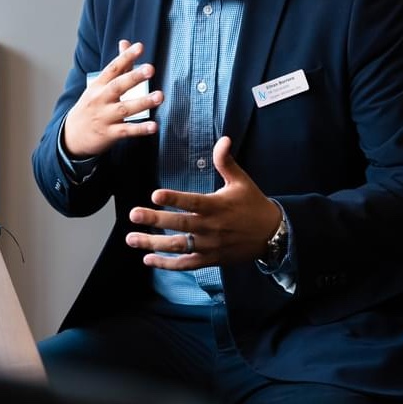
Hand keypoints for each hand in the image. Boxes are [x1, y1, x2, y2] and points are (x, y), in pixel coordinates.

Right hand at [62, 40, 162, 157]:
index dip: (126, 57)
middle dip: (134, 77)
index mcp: (99, 85)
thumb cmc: (92, 105)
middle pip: (117, 86)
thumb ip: (117, 66)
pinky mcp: (110, 134)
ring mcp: (104, 117)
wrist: (71, 136)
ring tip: (160, 96)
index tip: (140, 47)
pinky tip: (154, 126)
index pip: (113, 68)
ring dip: (143, 102)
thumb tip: (125, 42)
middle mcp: (101, 99)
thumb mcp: (99, 85)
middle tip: (151, 69)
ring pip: (125, 109)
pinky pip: (126, 130)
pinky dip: (140, 129)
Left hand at [125, 136, 281, 269]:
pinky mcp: (210, 259)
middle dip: (155, 220)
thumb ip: (226, 162)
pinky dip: (167, 264)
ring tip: (131, 238)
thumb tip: (223, 139)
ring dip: (153, 243)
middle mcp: (212, 227)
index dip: (174, 199)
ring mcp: (210, 246)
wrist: (271, 234)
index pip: (193, 202)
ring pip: (178, 246)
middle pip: (180, 224)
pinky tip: (148, 259)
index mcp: (218, 206)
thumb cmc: (253, 204)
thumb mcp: (242, 181)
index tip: (155, 195)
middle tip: (133, 215)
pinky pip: (185, 264)